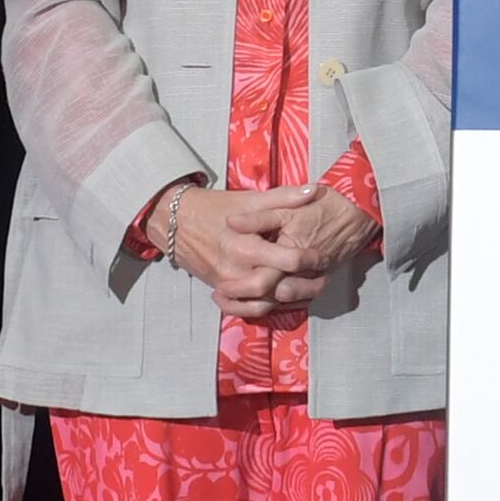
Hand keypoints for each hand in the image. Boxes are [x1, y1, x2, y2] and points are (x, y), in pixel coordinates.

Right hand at [157, 183, 366, 316]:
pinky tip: (281, 300)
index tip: (324, 255)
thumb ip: (283, 197)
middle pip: (275, 288)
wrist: (175, 221)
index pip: (284, 260)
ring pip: (262, 303)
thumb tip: (313, 191)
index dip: (308, 259)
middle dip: (302, 287)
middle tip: (322, 278)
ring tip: (308, 291)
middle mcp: (235, 270)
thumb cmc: (216, 207)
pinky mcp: (220, 290)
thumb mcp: (249, 198)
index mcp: (245, 245)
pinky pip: (245, 309)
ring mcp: (227, 284)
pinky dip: (265, 308)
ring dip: (287, 301)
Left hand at [224, 182, 379, 298]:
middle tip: (221, 297)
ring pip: (280, 305)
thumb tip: (230, 222)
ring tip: (233, 303)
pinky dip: (275, 306)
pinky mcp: (318, 284)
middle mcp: (300, 274)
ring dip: (254, 307)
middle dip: (242, 303)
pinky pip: (294, 303)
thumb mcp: (286, 206)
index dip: (237, 289)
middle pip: (267, 299)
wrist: (358, 212)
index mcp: (289, 254)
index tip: (219, 288)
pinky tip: (260, 301)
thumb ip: (258, 217)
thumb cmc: (323, 206)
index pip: (259, 282)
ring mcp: (311, 282)